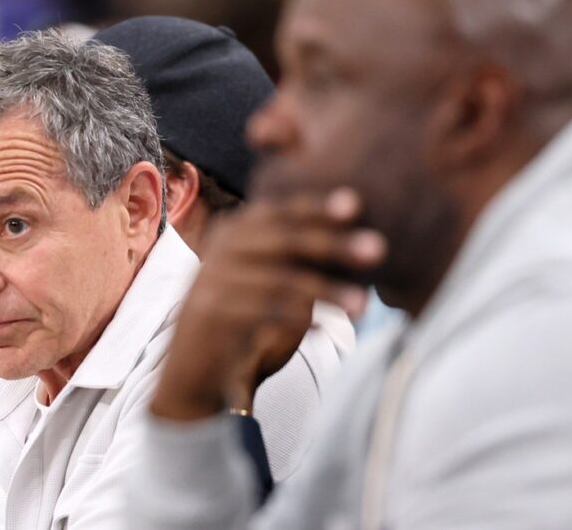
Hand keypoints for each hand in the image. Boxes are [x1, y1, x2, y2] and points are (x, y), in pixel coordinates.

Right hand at [151, 189, 385, 420]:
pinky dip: (295, 320)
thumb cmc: (243, 317)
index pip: (280, 212)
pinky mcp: (208, 314)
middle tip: (377, 249)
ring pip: (277, 280)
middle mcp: (221, 249)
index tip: (356, 204)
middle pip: (283, 240)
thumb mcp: (267, 278)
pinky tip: (325, 329)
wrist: (195, 367)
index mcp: (234, 230)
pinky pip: (260, 313)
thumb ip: (295, 254)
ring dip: (325, 291)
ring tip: (363, 306)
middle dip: (332, 244)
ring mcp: (212, 280)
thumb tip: (359, 239)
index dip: (316, 206)